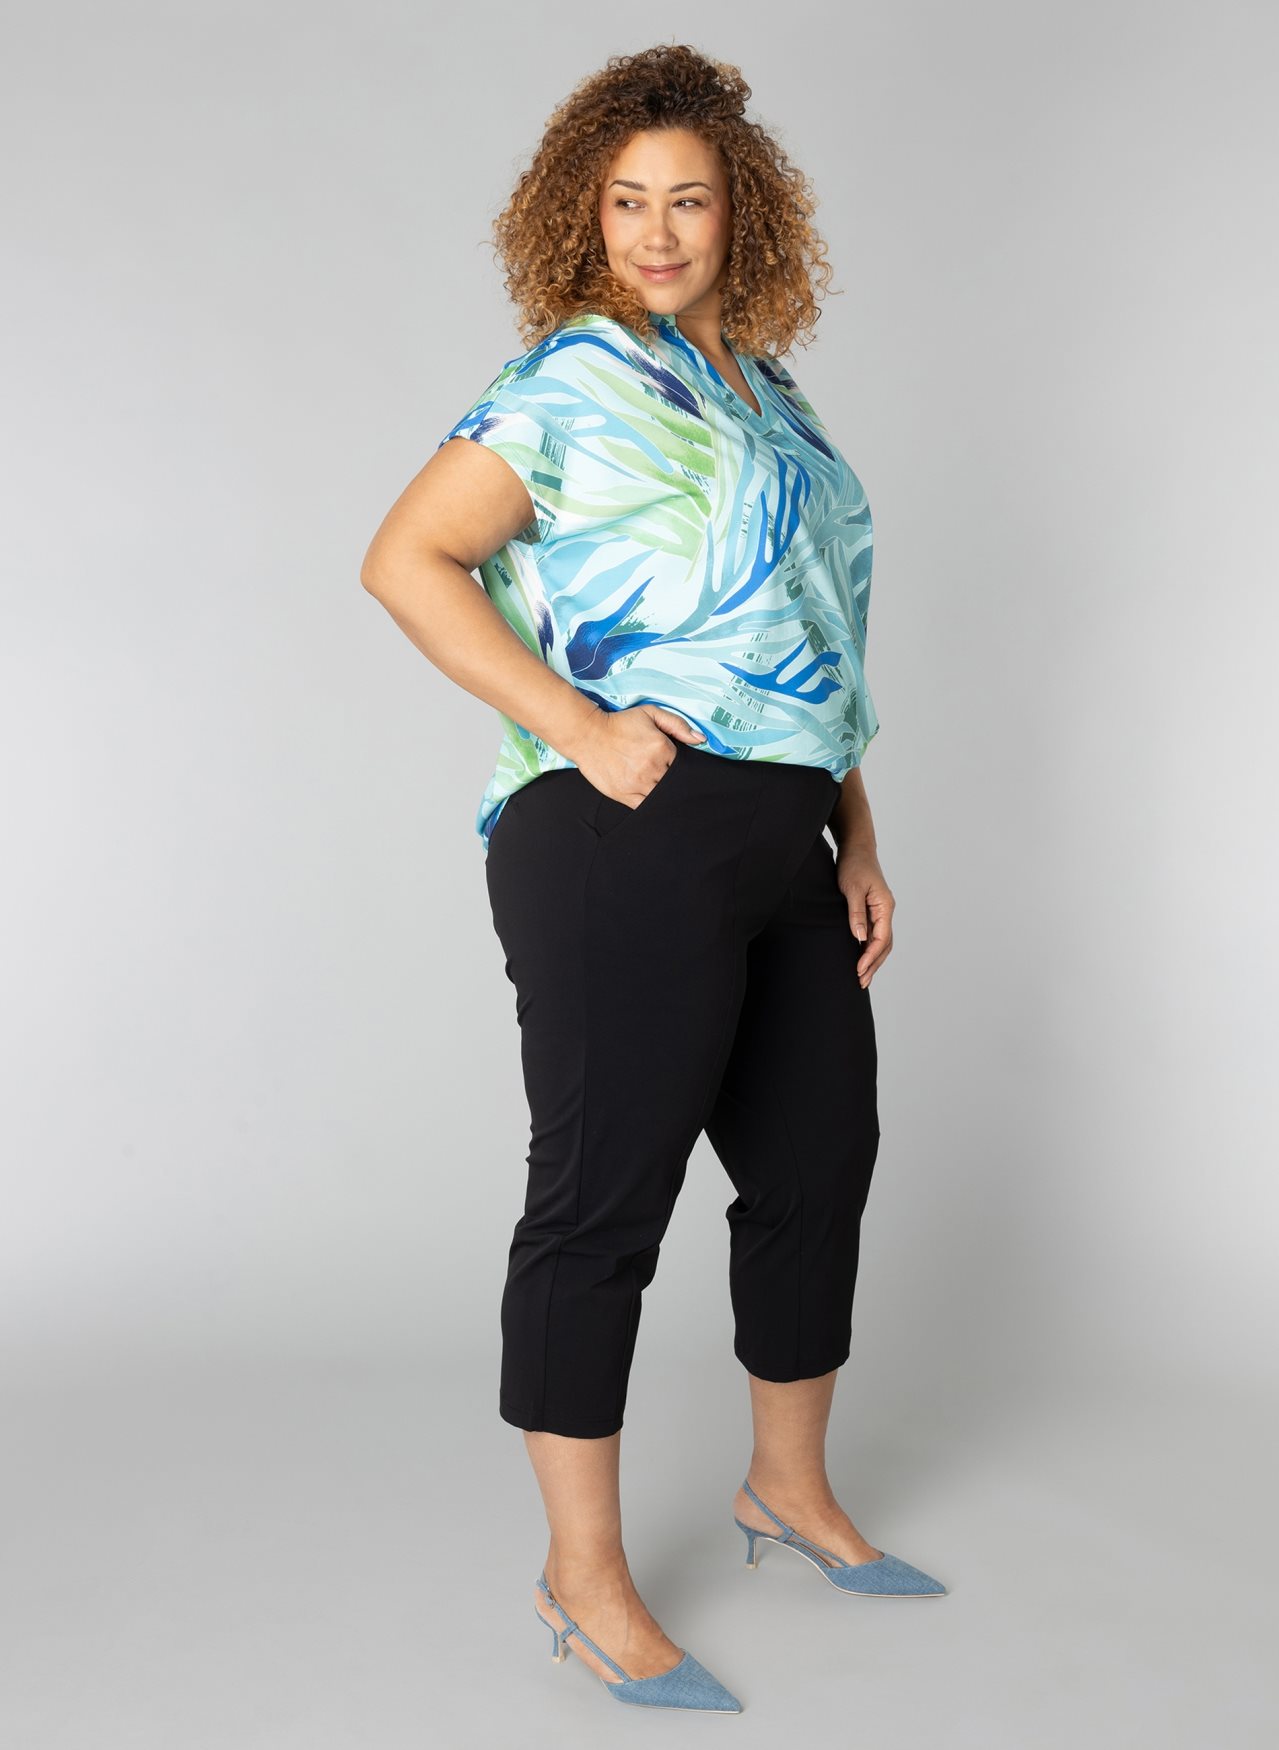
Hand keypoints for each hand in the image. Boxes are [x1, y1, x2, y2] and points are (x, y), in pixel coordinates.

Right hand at [570, 705, 705, 807]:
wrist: (588, 734)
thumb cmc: (619, 724)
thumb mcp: (650, 713)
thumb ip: (678, 725)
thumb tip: (701, 740)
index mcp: (661, 748)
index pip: (683, 765)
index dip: (681, 766)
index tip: (673, 764)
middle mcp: (652, 769)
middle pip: (673, 782)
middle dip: (672, 779)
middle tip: (664, 774)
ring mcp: (638, 784)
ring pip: (662, 796)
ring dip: (663, 792)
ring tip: (655, 783)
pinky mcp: (624, 795)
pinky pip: (645, 807)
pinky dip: (651, 804)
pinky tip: (649, 796)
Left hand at [834, 845, 893, 987]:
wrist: (856, 848)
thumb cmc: (853, 865)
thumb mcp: (851, 888)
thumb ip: (856, 913)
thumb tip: (860, 937)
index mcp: (885, 906)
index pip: (882, 938)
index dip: (871, 957)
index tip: (859, 970)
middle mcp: (885, 911)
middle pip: (884, 945)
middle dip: (874, 964)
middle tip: (861, 982)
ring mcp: (880, 912)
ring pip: (881, 942)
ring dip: (872, 960)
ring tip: (862, 977)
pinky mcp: (872, 911)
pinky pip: (873, 935)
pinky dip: (868, 949)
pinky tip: (860, 959)